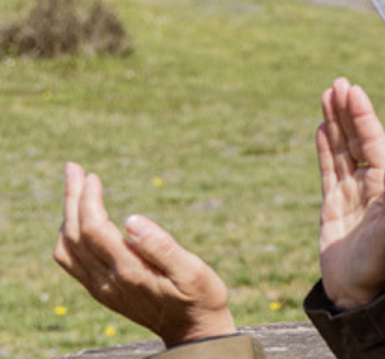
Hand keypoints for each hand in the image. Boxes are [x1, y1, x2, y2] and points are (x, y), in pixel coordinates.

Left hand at [53, 163, 235, 346]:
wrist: (194, 332)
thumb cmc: (200, 297)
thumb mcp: (192, 271)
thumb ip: (162, 246)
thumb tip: (131, 219)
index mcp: (128, 272)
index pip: (94, 229)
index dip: (88, 199)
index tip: (93, 176)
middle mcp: (107, 282)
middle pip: (74, 234)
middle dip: (71, 199)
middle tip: (74, 169)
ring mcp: (101, 289)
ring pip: (67, 248)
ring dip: (67, 216)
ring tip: (76, 191)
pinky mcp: (101, 292)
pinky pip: (71, 261)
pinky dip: (68, 236)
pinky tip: (80, 222)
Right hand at [316, 78, 384, 309]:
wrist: (362, 292)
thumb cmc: (382, 263)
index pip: (374, 142)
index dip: (363, 116)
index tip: (354, 91)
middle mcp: (371, 184)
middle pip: (357, 139)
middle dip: (348, 112)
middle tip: (339, 83)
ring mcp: (351, 192)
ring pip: (341, 149)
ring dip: (335, 123)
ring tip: (328, 95)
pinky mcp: (333, 203)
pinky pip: (328, 168)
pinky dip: (325, 148)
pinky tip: (321, 127)